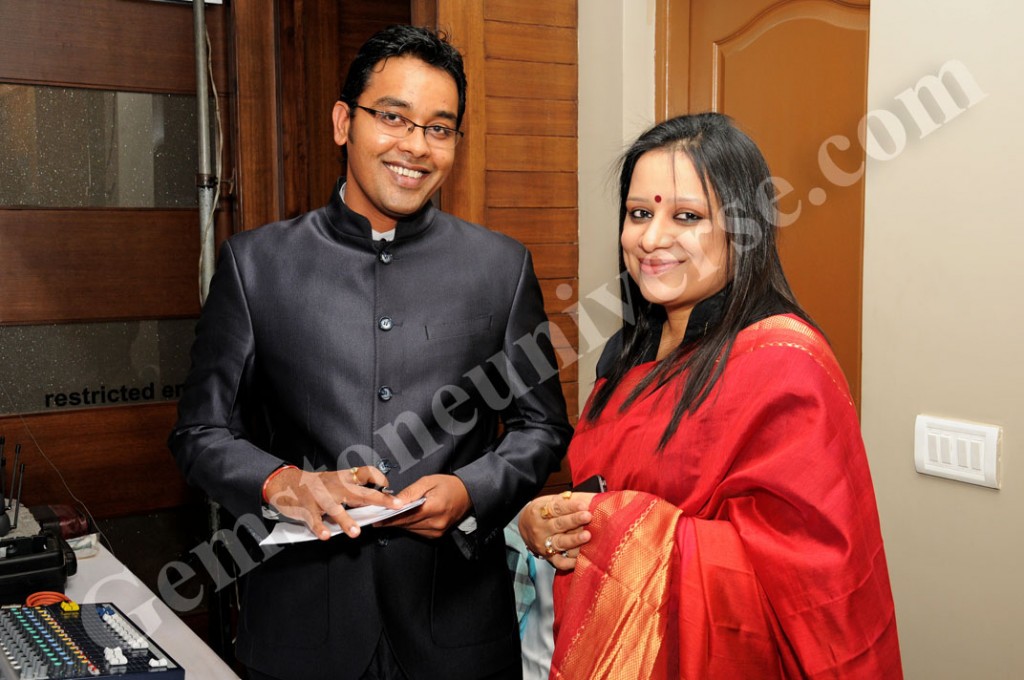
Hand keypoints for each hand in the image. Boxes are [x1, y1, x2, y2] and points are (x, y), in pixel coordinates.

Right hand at [264, 465, 403, 539]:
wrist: (285, 481)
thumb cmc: (314, 484)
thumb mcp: (335, 480)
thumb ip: (352, 489)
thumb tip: (373, 501)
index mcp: (343, 478)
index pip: (365, 473)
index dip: (379, 478)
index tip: (389, 486)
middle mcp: (334, 486)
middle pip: (359, 492)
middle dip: (378, 499)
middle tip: (393, 506)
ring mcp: (320, 497)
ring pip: (335, 509)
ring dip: (345, 521)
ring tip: (355, 532)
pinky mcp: (306, 508)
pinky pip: (313, 519)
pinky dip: (319, 527)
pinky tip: (326, 535)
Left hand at [375, 474, 471, 538]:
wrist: (467, 494)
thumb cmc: (448, 485)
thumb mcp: (428, 481)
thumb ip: (410, 493)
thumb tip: (394, 502)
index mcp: (434, 507)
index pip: (406, 516)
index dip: (389, 518)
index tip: (376, 519)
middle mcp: (436, 522)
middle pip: (407, 524)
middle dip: (392, 520)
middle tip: (378, 516)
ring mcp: (437, 531)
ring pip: (410, 529)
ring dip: (400, 523)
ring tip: (390, 516)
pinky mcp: (437, 535)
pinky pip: (417, 531)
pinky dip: (410, 525)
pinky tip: (406, 518)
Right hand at [519, 491, 594, 570]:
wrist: (524, 527)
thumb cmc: (540, 512)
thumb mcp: (547, 501)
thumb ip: (563, 500)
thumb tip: (584, 499)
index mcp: (539, 511)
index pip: (556, 508)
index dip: (570, 506)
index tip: (583, 505)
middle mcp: (540, 528)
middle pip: (558, 524)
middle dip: (574, 520)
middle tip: (588, 516)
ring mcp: (544, 544)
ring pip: (560, 542)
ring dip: (574, 540)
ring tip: (587, 535)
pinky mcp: (548, 557)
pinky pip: (560, 562)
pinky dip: (570, 562)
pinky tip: (581, 558)